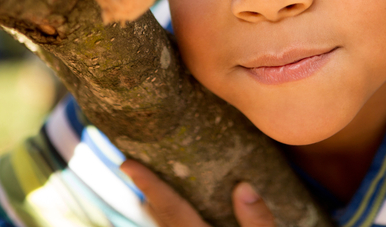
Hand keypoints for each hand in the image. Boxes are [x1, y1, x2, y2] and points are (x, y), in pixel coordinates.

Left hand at [120, 160, 275, 226]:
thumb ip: (259, 220)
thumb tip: (244, 185)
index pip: (171, 209)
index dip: (148, 185)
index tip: (126, 164)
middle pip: (161, 218)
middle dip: (148, 193)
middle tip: (134, 166)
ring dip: (158, 208)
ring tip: (154, 184)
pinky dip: (171, 218)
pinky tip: (182, 210)